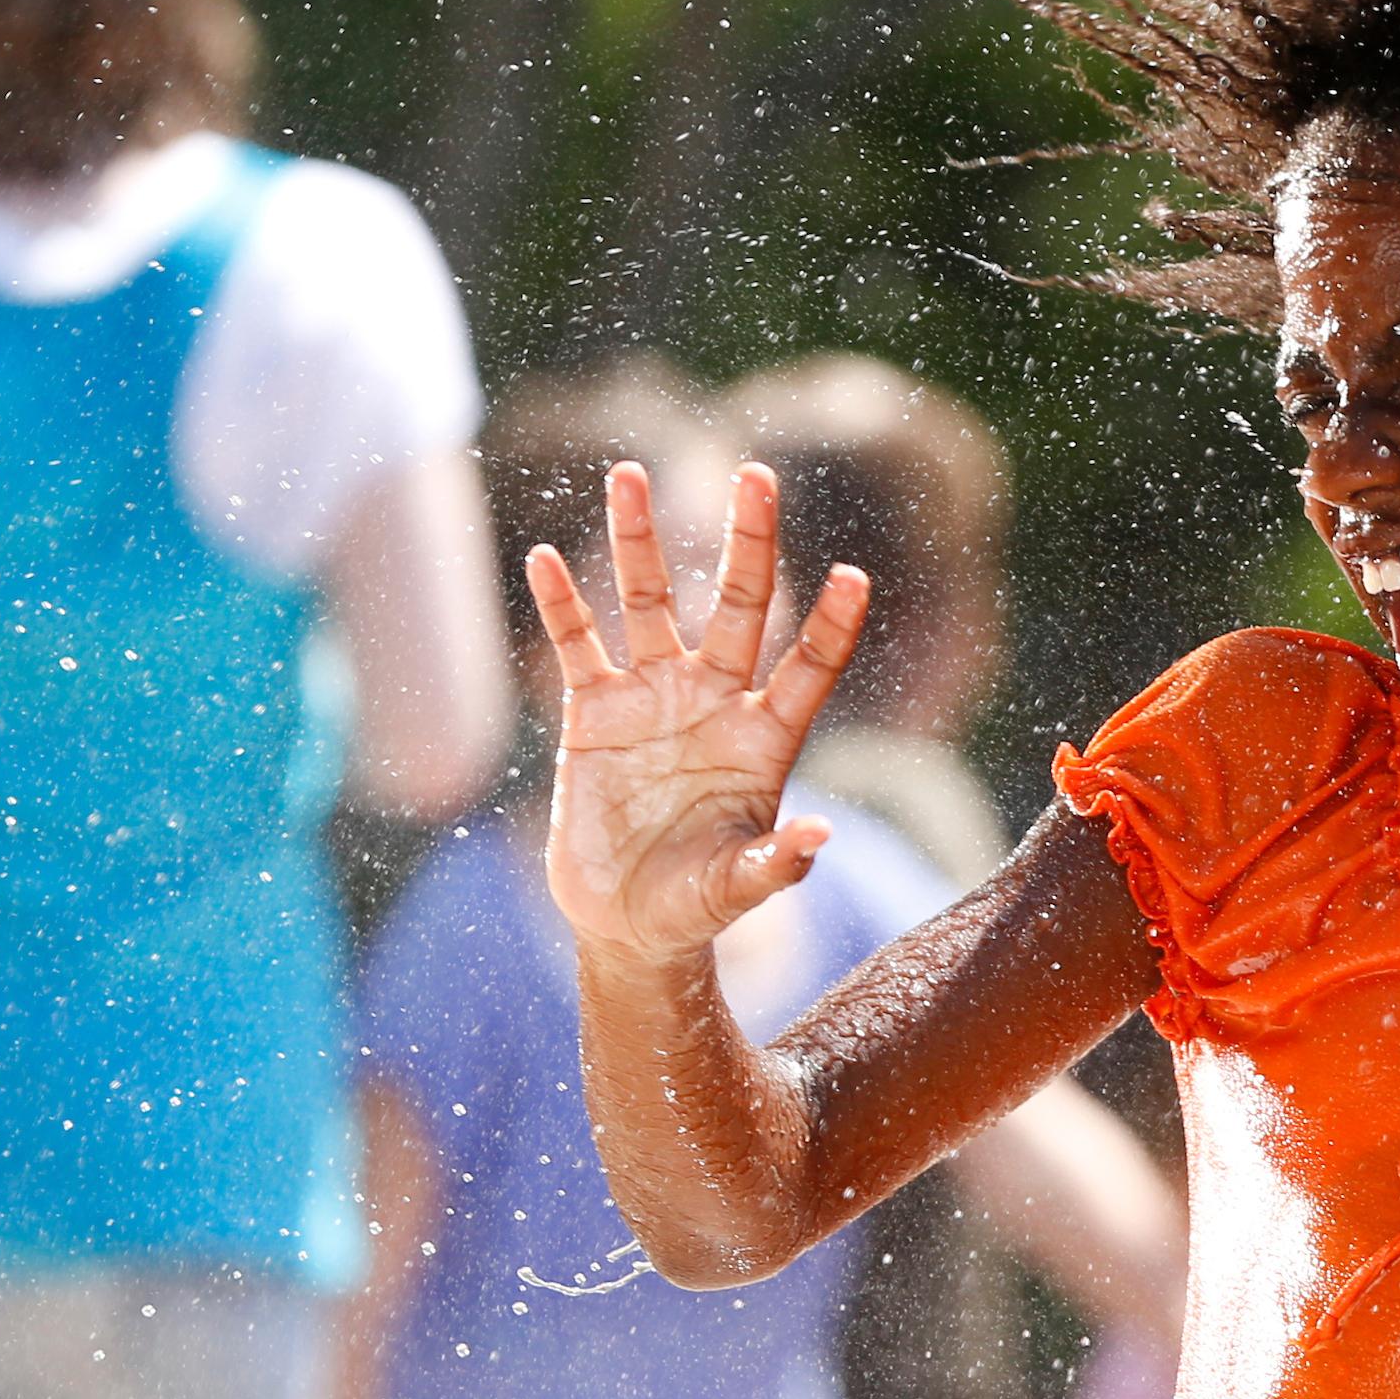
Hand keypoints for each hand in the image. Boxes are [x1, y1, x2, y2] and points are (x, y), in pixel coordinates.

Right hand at [536, 461, 869, 961]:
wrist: (628, 924)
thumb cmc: (696, 908)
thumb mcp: (736, 889)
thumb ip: (776, 865)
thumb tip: (822, 838)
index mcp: (764, 740)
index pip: (808, 668)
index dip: (829, 625)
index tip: (854, 576)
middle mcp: (713, 702)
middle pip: (737, 606)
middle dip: (748, 543)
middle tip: (755, 473)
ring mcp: (652, 699)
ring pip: (647, 604)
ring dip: (638, 540)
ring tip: (629, 474)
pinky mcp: (591, 714)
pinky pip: (576, 646)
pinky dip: (560, 605)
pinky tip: (546, 558)